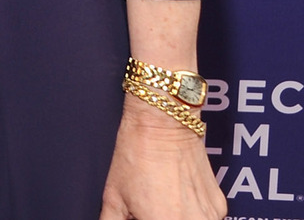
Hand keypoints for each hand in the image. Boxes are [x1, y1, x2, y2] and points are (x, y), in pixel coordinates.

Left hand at [99, 95, 224, 219]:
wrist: (163, 125)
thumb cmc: (136, 157)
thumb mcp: (114, 197)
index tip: (139, 218)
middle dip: (160, 219)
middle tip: (149, 211)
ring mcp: (211, 217)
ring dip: (176, 218)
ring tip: (162, 204)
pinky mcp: (220, 206)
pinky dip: (191, 215)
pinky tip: (176, 198)